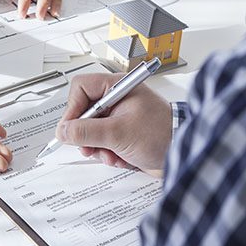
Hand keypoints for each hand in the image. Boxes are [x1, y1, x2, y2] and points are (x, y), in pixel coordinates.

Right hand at [56, 73, 172, 176]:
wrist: (182, 154)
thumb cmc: (162, 134)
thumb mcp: (118, 133)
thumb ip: (86, 132)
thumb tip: (63, 131)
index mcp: (118, 87)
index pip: (81, 88)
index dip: (72, 108)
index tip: (71, 128)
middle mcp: (117, 99)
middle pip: (83, 112)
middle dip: (86, 134)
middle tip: (89, 147)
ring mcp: (120, 117)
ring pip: (91, 131)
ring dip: (98, 148)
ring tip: (111, 154)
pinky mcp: (123, 134)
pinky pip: (103, 143)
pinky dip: (108, 153)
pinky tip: (121, 158)